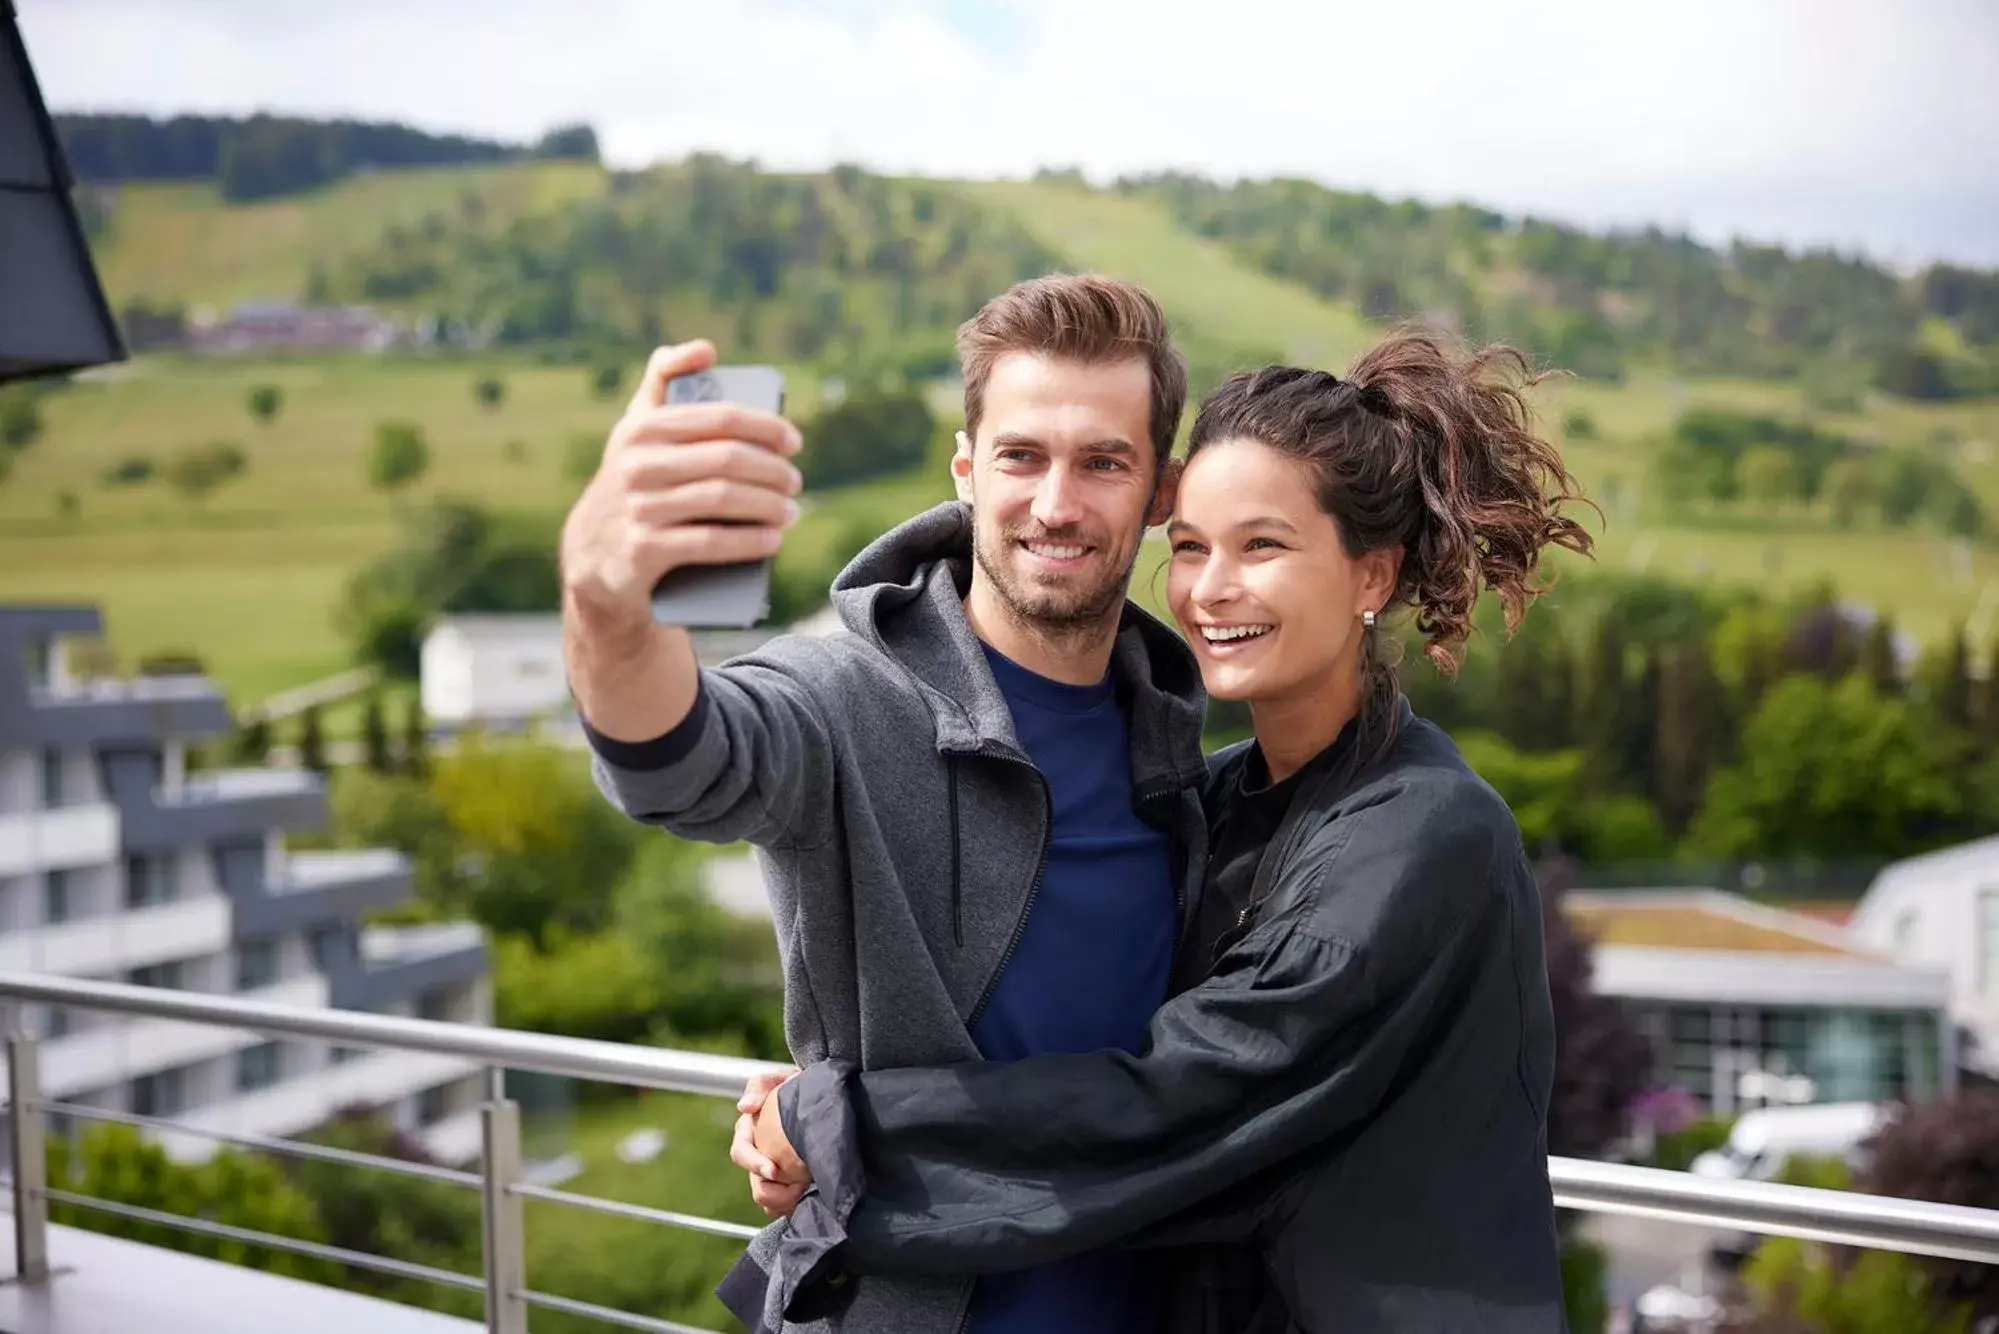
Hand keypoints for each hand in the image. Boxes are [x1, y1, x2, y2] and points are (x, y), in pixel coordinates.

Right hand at [559, 340, 803, 628]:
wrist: (593, 552)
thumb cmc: (633, 480)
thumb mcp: (637, 429)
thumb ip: (664, 381)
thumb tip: (705, 350)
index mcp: (642, 427)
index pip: (720, 417)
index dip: (766, 427)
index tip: (794, 442)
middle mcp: (637, 463)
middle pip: (727, 459)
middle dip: (773, 470)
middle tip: (794, 482)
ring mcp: (638, 507)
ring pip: (722, 498)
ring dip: (768, 505)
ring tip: (791, 511)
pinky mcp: (643, 550)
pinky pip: (709, 542)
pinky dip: (749, 540)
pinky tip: (774, 540)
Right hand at [732, 1069, 809, 1217]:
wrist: (827, 1098)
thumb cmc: (801, 1085)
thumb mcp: (783, 1079)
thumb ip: (762, 1086)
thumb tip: (744, 1108)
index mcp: (750, 1131)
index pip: (741, 1153)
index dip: (754, 1164)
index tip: (773, 1171)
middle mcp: (759, 1154)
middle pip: (756, 1185)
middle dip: (773, 1192)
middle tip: (796, 1190)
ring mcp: (773, 1171)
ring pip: (767, 1199)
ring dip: (783, 1201)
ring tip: (804, 1194)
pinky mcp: (788, 1182)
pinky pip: (781, 1206)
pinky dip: (790, 1207)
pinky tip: (806, 1201)